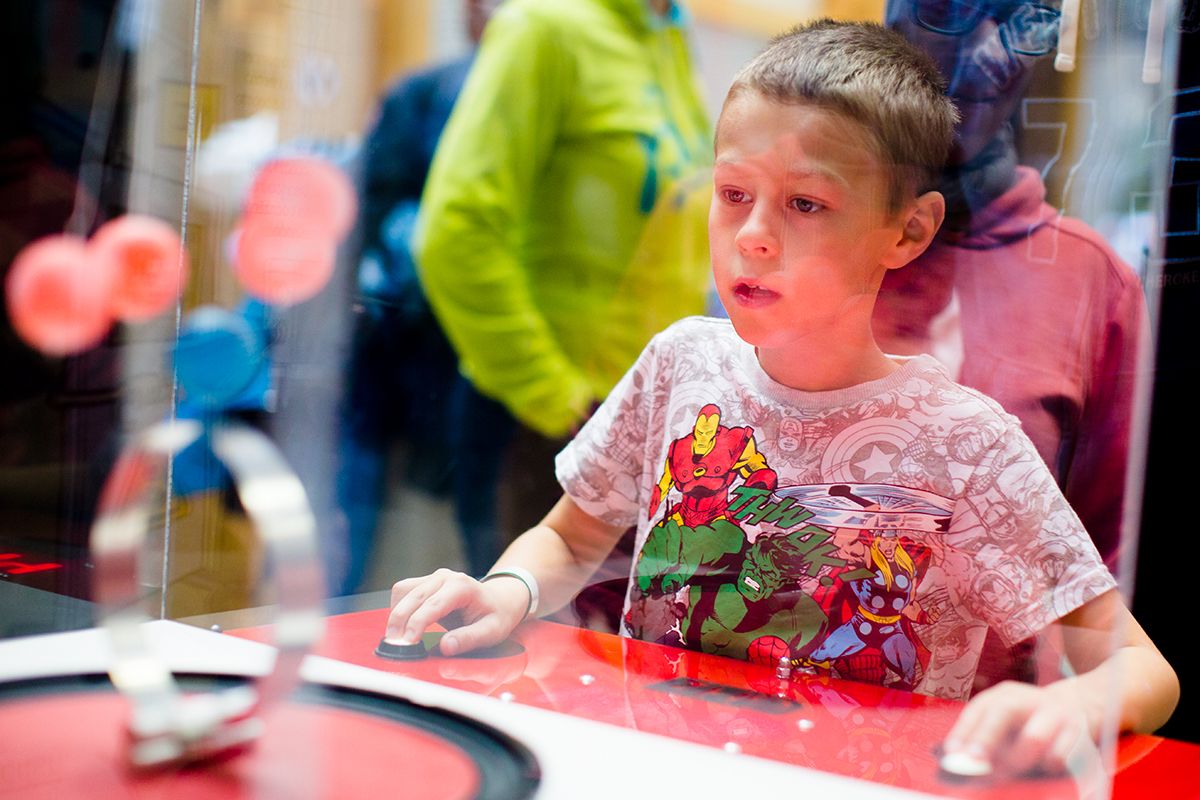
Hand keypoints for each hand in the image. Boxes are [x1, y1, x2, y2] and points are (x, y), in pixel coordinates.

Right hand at [386, 568, 529, 655]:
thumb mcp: (492, 632)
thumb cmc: (497, 616)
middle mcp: (445, 577)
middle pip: (413, 596)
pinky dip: (398, 608)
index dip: (417, 623)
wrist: (500, 600)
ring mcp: (434, 577)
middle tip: (395, 645)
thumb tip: (446, 647)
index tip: (408, 642)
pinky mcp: (425, 582)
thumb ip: (469, 639)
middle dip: (400, 621)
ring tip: (397, 638)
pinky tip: (403, 626)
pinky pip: (403, 592)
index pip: (433, 604)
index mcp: (462, 586)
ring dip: (396, 614)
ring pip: (403, 591)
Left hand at [943, 679, 1100, 775]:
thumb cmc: (1031, 722)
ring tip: (1018, 768)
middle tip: (975, 761)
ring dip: (1020, 759)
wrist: (1081, 706)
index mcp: (1006, 694)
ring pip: (1033, 738)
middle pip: (1004, 712)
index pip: (979, 708)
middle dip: (986, 738)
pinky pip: (1059, 756)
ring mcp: (1056, 713)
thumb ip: (983, 736)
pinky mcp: (1079, 731)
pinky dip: (1048, 766)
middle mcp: (1029, 698)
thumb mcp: (1007, 719)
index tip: (953, 752)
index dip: (964, 730)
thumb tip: (956, 759)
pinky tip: (1047, 765)